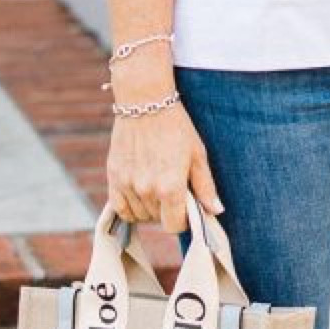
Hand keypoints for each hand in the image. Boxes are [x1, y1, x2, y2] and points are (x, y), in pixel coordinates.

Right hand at [106, 102, 224, 232]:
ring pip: (139, 214)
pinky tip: (139, 195)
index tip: (185, 208)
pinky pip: (119, 208)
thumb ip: (205, 187)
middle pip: (156, 219)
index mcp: (170, 187)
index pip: (173, 225)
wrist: (145, 103)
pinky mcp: (113, 176)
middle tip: (172, 189)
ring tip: (156, 186)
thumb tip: (216, 212)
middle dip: (167, 210)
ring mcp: (127, 184)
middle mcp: (147, 190)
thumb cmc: (177, 128)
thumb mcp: (197, 155)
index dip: (182, 220)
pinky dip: (129, 207)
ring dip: (149, 208)